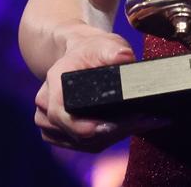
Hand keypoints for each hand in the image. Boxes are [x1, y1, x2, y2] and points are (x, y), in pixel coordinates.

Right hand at [35, 29, 161, 151]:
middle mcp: (45, 105)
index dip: (83, 125)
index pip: (61, 112)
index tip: (112, 126)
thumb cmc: (93, 50)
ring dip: (113, 137)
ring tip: (143, 123)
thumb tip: (124, 57)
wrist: (82, 56)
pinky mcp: (59, 134)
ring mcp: (49, 122)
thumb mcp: (105, 44)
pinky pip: (82, 145)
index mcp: (54, 82)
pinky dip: (107, 140)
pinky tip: (130, 128)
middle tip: (145, 121)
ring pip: (81, 142)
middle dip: (112, 130)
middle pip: (74, 132)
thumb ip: (113, 50)